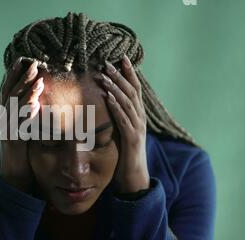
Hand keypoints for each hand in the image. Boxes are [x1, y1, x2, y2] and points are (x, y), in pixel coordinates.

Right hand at [0, 58, 43, 192]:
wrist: (14, 176)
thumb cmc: (22, 152)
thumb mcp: (23, 129)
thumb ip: (26, 115)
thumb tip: (35, 99)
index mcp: (6, 115)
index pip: (8, 90)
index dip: (14, 74)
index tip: (23, 60)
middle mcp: (4, 121)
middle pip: (11, 95)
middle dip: (22, 78)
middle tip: (34, 63)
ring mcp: (7, 131)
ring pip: (15, 108)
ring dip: (27, 93)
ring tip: (39, 81)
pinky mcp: (13, 143)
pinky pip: (20, 126)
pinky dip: (27, 114)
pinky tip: (36, 105)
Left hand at [95, 55, 149, 193]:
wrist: (135, 176)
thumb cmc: (126, 154)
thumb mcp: (123, 132)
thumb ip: (119, 118)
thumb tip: (108, 104)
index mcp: (138, 115)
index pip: (135, 89)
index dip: (130, 73)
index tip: (122, 58)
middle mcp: (140, 118)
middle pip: (132, 92)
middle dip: (120, 76)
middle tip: (108, 62)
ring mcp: (138, 128)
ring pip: (128, 103)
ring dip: (115, 88)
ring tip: (104, 76)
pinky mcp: (132, 139)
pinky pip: (124, 120)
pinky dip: (117, 107)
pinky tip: (108, 98)